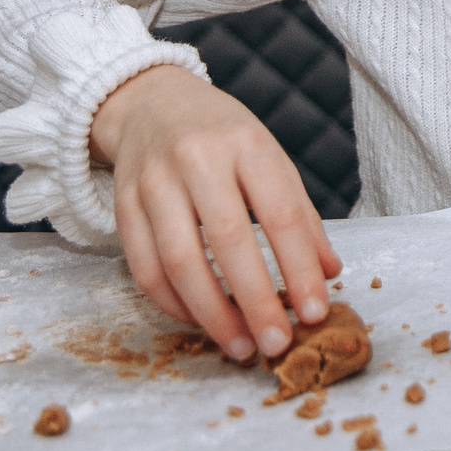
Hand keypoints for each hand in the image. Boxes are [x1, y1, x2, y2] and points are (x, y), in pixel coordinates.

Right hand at [90, 64, 342, 365]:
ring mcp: (154, 182)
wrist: (152, 103)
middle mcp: (198, 159)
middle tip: (276, 345)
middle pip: (228, 240)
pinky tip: (199, 322)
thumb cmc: (224, 138)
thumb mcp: (270, 158)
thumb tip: (328, 274)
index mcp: (248, 144)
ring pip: (178, 261)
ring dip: (210, 314)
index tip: (316, 312)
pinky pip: (143, 267)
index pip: (281, 213)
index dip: (300, 268)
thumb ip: (300, 216)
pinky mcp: (122, 205)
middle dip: (256, 301)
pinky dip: (172, 304)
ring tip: (239, 347)